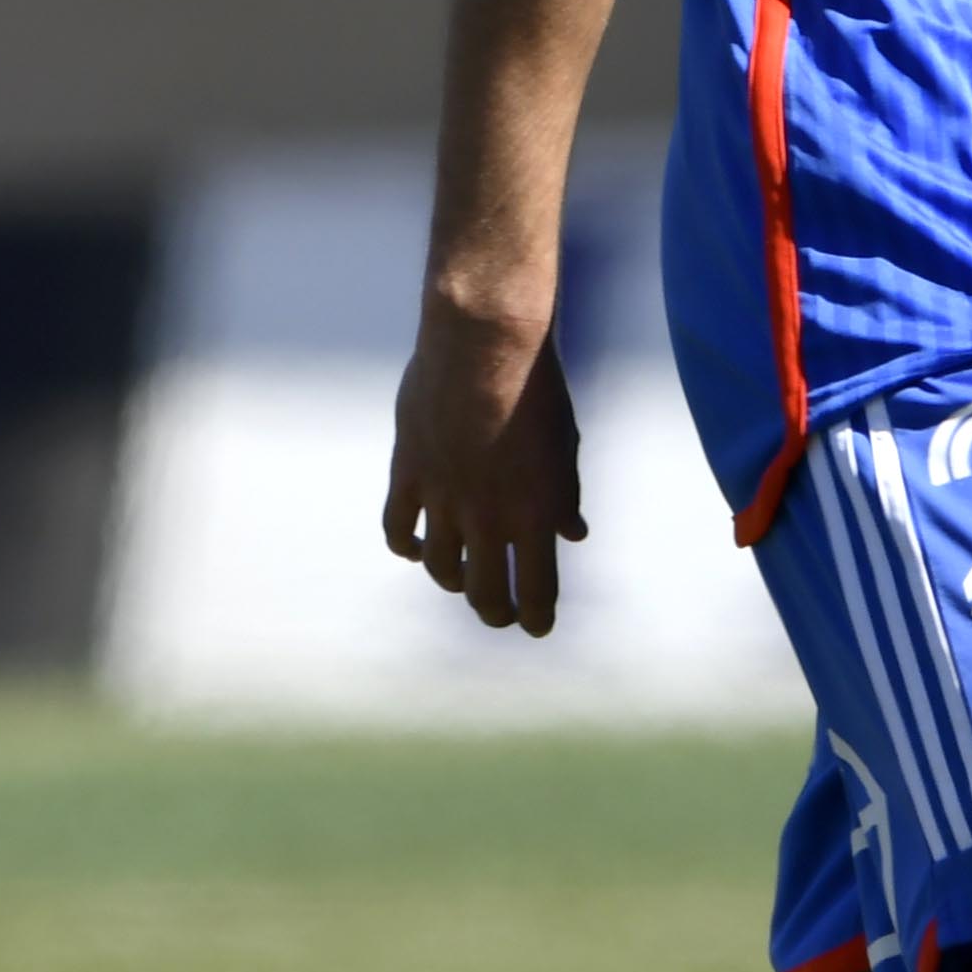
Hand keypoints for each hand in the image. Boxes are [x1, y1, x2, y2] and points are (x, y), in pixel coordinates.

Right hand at [381, 281, 587, 633]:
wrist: (485, 345)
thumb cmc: (536, 390)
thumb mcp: (565, 446)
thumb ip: (564, 496)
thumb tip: (572, 534)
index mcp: (536, 515)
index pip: (535, 591)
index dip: (535, 617)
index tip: (536, 626)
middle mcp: (489, 518)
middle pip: (485, 592)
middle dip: (494, 611)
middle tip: (498, 613)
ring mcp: (445, 500)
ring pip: (441, 569)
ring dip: (452, 582)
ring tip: (459, 580)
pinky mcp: (410, 475)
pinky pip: (399, 530)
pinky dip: (407, 547)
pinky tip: (416, 548)